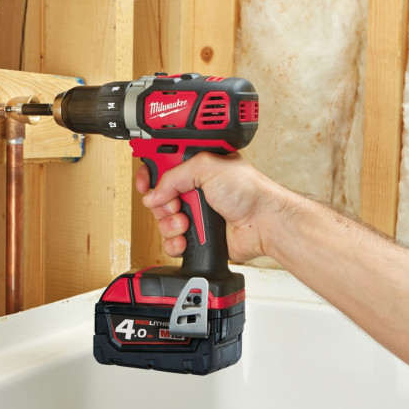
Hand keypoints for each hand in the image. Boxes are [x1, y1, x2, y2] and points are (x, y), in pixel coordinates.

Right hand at [136, 152, 281, 262]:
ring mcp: (196, 214)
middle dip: (162, 204)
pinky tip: (186, 238)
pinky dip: (174, 242)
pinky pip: (171, 242)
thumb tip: (154, 193)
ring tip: (186, 222)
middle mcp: (196, 190)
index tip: (145, 183)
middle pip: (159, 197)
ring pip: (163, 221)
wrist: (263, 223)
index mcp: (198, 167)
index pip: (163, 166)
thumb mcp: (207, 167)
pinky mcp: (197, 236)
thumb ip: (175, 175)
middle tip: (175, 204)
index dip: (150, 174)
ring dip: (169, 224)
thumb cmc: (249, 192)